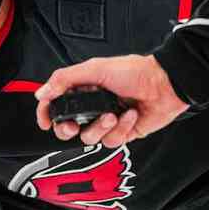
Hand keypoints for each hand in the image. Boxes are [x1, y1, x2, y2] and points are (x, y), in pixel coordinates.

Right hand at [34, 54, 188, 147]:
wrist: (165, 84)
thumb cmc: (136, 71)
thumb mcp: (96, 68)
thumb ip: (65, 79)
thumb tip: (42, 92)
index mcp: (83, 88)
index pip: (56, 104)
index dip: (47, 114)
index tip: (45, 121)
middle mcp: (93, 106)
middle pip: (68, 128)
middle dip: (69, 129)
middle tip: (74, 125)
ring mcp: (107, 121)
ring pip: (90, 138)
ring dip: (101, 127)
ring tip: (113, 114)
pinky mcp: (122, 133)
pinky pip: (112, 141)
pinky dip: (122, 128)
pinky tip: (130, 115)